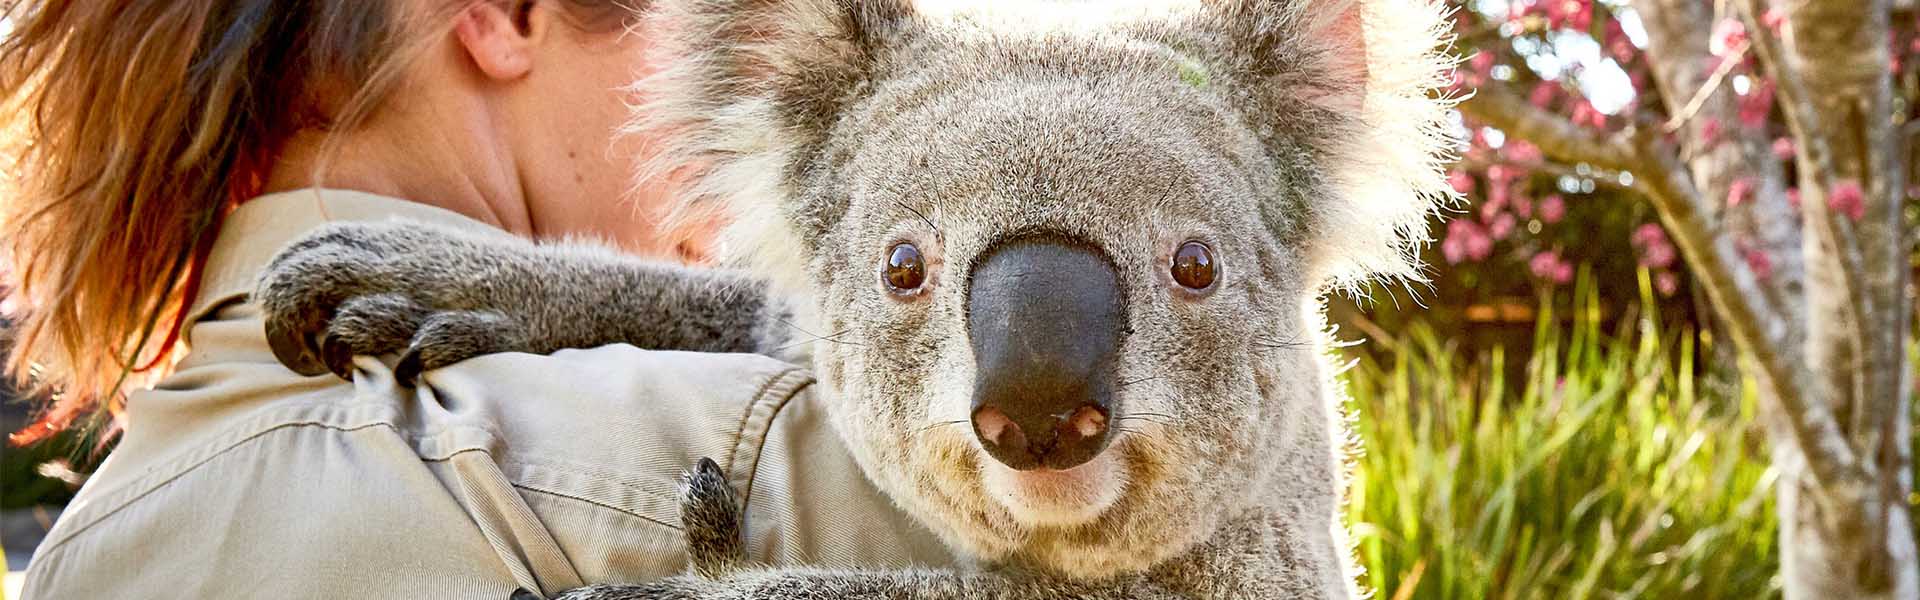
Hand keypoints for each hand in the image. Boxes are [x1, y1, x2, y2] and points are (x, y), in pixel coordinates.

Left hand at [254, 221, 532, 382]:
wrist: (579, 294)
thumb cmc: (491, 286)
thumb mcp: (427, 255)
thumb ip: (373, 258)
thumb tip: (312, 265)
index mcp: (394, 242)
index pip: (308, 248)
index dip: (278, 282)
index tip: (281, 320)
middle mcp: (410, 266)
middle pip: (314, 280)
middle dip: (291, 321)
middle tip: (301, 358)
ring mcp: (444, 301)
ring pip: (357, 319)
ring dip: (339, 350)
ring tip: (345, 370)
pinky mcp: (480, 334)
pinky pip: (428, 349)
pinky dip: (407, 365)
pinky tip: (409, 375)